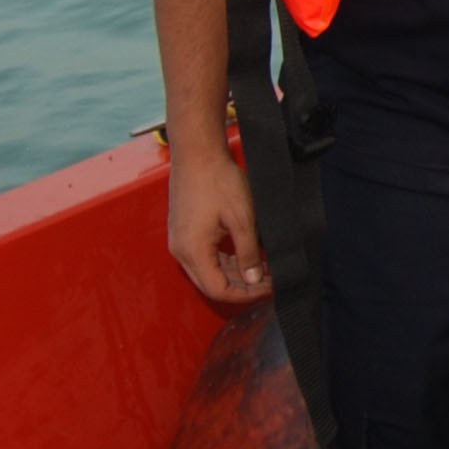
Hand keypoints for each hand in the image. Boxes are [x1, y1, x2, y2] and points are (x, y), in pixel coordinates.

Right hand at [166, 140, 269, 305]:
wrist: (197, 154)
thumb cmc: (217, 180)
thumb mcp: (242, 218)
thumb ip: (248, 253)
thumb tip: (254, 279)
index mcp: (192, 251)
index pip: (218, 290)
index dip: (246, 294)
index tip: (268, 286)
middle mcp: (181, 251)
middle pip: (212, 285)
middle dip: (242, 286)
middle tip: (268, 279)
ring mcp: (180, 241)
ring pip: (209, 271)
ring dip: (235, 273)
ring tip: (262, 267)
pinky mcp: (184, 232)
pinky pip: (204, 257)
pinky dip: (225, 260)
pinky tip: (245, 254)